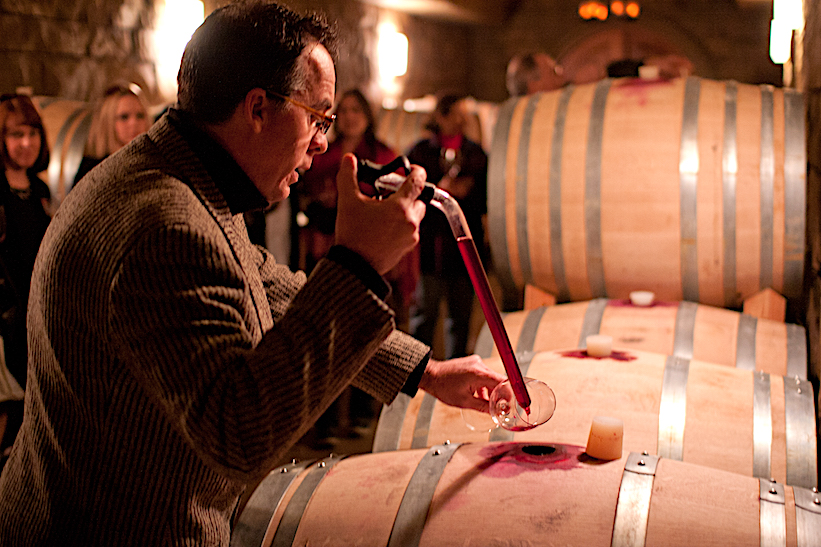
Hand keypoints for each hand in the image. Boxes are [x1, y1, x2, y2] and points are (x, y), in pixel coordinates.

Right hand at [335, 154, 427, 274]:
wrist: (354, 266)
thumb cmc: (353, 235)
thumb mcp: (348, 201)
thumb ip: (349, 176)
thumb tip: (348, 159)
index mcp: (400, 206)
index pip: (418, 181)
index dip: (416, 171)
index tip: (412, 170)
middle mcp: (410, 221)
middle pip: (419, 199)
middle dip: (407, 195)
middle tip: (389, 195)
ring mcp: (411, 236)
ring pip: (415, 215)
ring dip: (404, 210)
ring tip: (383, 213)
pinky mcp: (408, 247)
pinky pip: (410, 230)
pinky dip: (401, 225)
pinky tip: (383, 227)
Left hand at [417, 355, 505, 412]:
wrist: (431, 375)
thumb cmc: (443, 387)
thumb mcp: (465, 401)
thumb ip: (483, 407)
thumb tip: (496, 412)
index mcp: (478, 373)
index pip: (503, 382)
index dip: (509, 394)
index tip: (509, 404)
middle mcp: (479, 365)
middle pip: (498, 380)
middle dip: (500, 394)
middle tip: (499, 407)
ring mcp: (476, 362)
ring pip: (491, 378)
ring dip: (491, 390)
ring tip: (485, 402)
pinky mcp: (472, 363)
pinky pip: (484, 375)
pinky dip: (484, 385)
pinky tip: (478, 394)